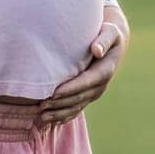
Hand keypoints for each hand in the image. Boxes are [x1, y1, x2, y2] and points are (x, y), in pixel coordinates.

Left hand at [38, 6, 128, 128]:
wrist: (113, 44)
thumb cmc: (108, 33)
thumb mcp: (110, 32)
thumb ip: (104, 40)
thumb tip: (97, 50)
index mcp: (105, 70)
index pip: (86, 82)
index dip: (71, 89)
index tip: (54, 92)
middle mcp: (100, 85)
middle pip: (79, 98)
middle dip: (61, 103)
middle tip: (41, 106)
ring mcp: (94, 93)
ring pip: (76, 107)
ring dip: (59, 113)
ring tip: (41, 116)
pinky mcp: (88, 96)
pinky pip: (76, 109)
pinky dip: (63, 116)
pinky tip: (49, 121)